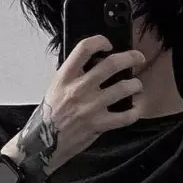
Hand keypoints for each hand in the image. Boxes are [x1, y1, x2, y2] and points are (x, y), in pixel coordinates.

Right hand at [41, 35, 145, 172]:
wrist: (44, 141)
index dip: (100, 41)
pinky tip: (135, 108)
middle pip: (111, 64)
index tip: (108, 44)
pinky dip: (135, 111)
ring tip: (137, 85)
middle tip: (138, 58)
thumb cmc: (51, 112)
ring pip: (124, 88)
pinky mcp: (99, 124)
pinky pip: (125, 116)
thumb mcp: (57, 86)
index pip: (84, 49)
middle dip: (131, 57)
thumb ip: (75, 73)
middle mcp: (79, 88)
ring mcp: (90, 107)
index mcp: (66, 76)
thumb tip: (98, 61)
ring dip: (136, 84)